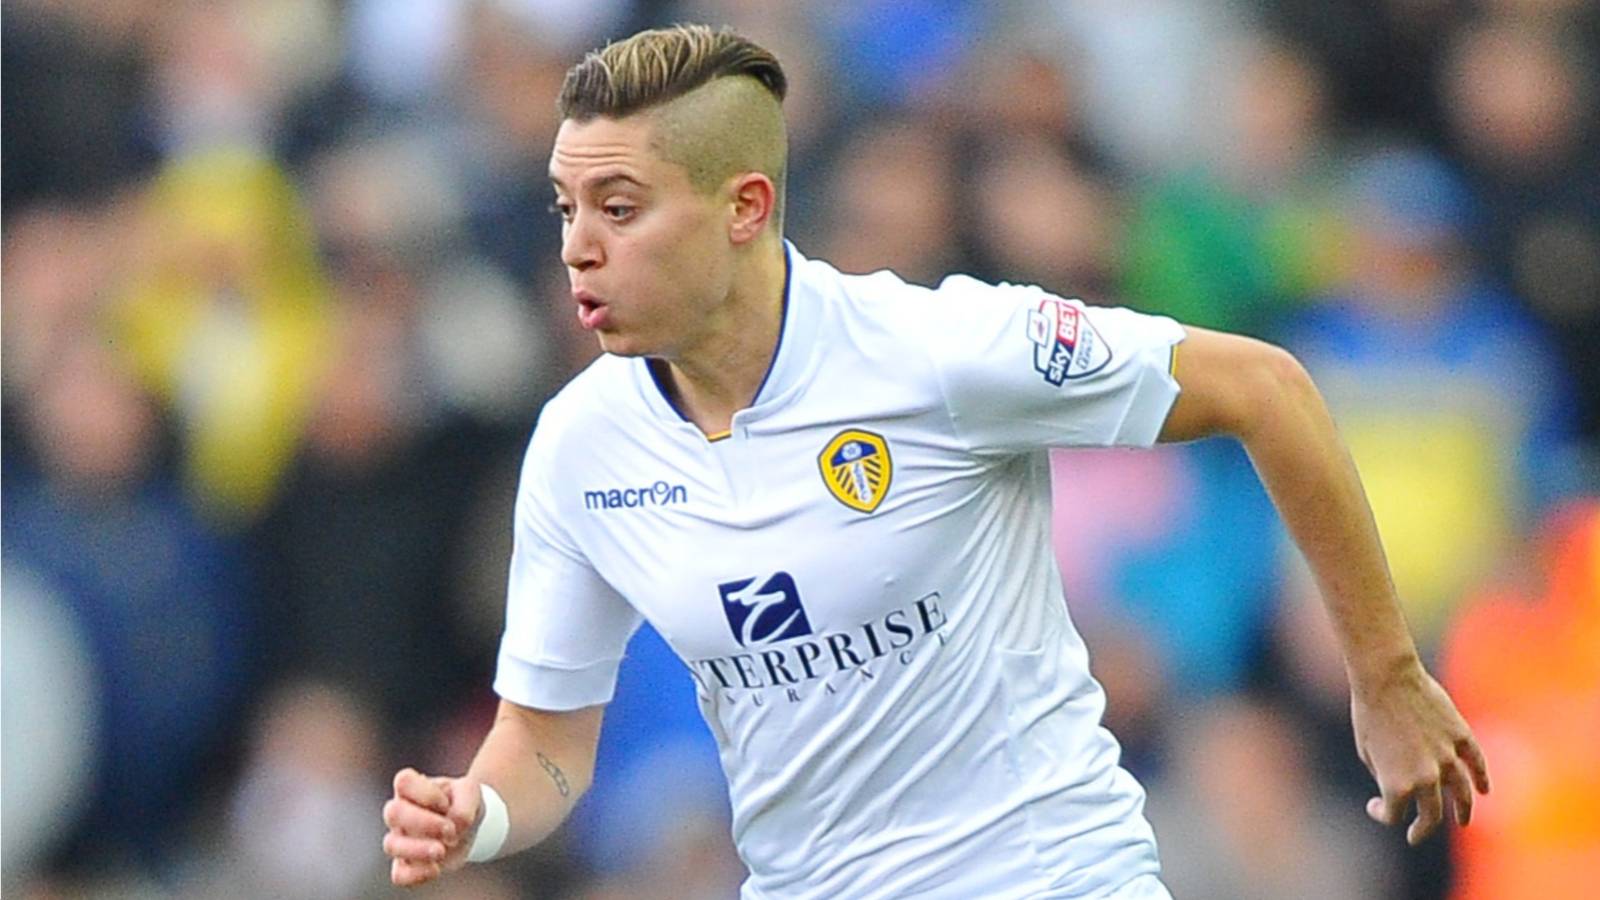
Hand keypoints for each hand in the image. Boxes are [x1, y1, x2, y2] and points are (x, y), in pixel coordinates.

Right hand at [382, 768, 481, 886]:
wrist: (468, 825)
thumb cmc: (462, 802)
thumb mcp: (471, 792)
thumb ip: (464, 802)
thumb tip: (453, 828)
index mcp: (411, 787)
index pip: (403, 781)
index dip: (426, 793)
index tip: (446, 802)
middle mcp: (399, 811)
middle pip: (393, 813)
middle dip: (424, 823)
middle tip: (450, 830)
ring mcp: (399, 838)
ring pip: (391, 845)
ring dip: (418, 849)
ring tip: (442, 851)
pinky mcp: (407, 863)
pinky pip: (399, 874)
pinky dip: (416, 874)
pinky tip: (436, 868)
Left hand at [1350, 660, 1490, 845]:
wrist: (1385, 678)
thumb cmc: (1368, 713)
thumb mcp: (1367, 752)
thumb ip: (1386, 774)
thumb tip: (1400, 786)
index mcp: (1397, 785)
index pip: (1393, 814)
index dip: (1381, 814)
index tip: (1374, 806)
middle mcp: (1426, 778)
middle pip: (1431, 814)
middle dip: (1424, 828)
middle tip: (1418, 834)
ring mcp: (1447, 758)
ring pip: (1462, 795)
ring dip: (1463, 811)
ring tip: (1462, 820)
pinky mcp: (1461, 737)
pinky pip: (1477, 764)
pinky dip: (1481, 778)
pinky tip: (1482, 790)